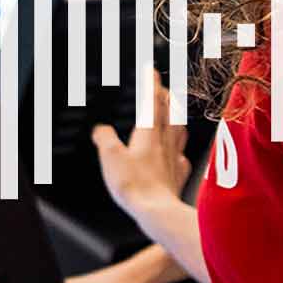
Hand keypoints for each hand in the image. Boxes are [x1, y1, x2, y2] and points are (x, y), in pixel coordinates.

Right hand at [92, 69, 190, 223]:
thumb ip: (104, 139)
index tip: (152, 70)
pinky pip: (181, 158)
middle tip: (164, 90)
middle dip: (167, 99)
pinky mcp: (177, 177)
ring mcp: (174, 159)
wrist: (157, 211)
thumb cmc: (135, 185)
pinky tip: (178, 155)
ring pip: (179, 132)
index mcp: (148, 133)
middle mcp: (165, 143)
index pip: (152, 102)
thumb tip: (100, 130)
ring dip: (176, 120)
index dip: (152, 84)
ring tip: (174, 115)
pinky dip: (179, 151)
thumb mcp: (110, 157)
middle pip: (169, 114)